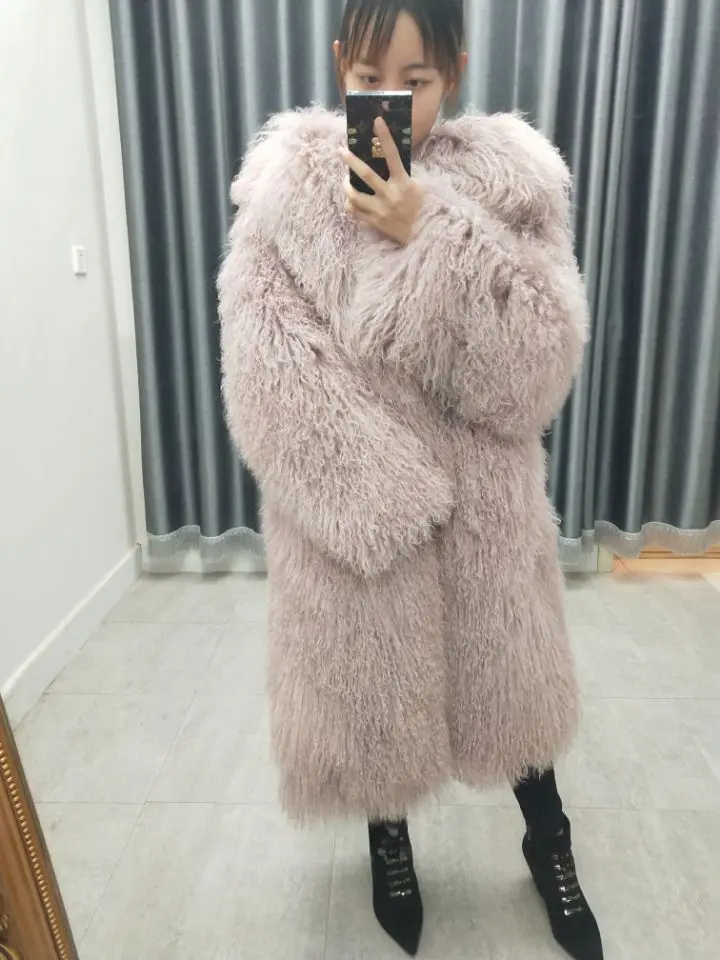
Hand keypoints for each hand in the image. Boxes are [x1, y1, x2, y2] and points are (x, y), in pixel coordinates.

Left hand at [341, 117, 424, 245]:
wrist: (426, 236)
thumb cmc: (425, 209)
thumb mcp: (420, 187)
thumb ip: (405, 175)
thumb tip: (392, 161)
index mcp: (404, 183)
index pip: (393, 155)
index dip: (385, 136)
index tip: (377, 121)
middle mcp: (390, 195)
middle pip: (366, 175)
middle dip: (351, 161)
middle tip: (341, 152)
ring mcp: (381, 210)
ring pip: (355, 196)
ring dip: (346, 186)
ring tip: (344, 181)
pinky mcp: (375, 223)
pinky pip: (355, 212)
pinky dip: (350, 205)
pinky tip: (349, 200)